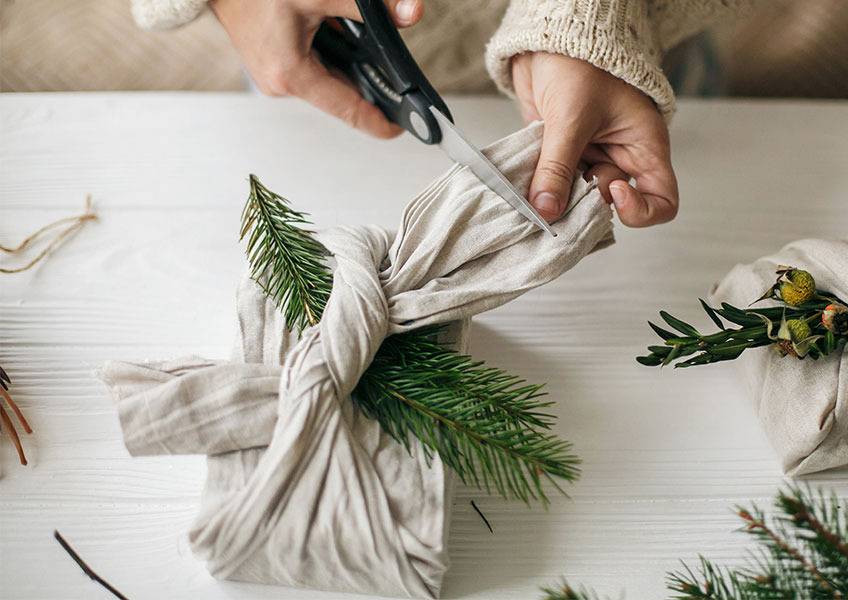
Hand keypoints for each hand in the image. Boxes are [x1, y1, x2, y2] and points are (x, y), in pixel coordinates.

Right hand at [209, 0, 423, 137]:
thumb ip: (368, 6)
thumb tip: (410, 13)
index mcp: (290, 74)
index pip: (348, 108)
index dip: (379, 121)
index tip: (402, 129)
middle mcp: (280, 83)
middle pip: (341, 94)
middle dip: (370, 82)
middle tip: (400, 84)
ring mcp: (275, 77)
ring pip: (329, 79)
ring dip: (351, 63)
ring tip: (360, 46)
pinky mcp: (274, 65)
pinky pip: (315, 67)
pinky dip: (333, 54)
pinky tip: (339, 33)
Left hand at [512, 52, 677, 226]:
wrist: (546, 40)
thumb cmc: (579, 62)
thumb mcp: (571, 118)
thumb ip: (557, 168)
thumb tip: (547, 210)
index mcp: (642, 146)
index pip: (661, 200)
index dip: (640, 210)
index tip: (612, 192)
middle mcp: (618, 157)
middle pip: (608, 204)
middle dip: (582, 204)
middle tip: (556, 194)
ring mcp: (588, 157)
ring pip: (575, 198)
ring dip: (555, 197)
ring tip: (535, 187)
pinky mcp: (560, 155)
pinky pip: (552, 184)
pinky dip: (539, 189)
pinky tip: (526, 184)